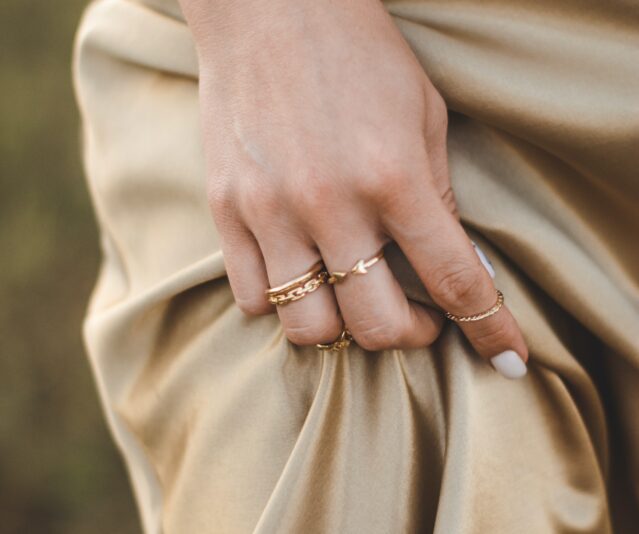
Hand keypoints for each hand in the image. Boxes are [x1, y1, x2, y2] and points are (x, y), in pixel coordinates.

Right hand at [179, 0, 527, 375]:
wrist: (268, 8)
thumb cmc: (357, 54)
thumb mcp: (422, 116)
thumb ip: (438, 200)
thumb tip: (460, 269)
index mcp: (394, 177)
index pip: (455, 281)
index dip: (490, 330)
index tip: (507, 359)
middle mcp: (330, 205)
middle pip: (375, 325)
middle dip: (409, 336)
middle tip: (415, 318)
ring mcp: (270, 213)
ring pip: (308, 327)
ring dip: (341, 327)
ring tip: (349, 297)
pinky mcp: (226, 212)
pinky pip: (251, 297)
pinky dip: (282, 302)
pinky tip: (299, 271)